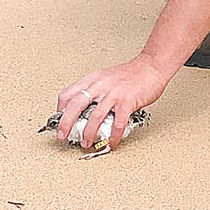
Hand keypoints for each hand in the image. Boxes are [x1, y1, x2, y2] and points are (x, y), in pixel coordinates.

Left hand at [54, 57, 169, 152]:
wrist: (151, 67)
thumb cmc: (130, 74)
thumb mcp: (105, 78)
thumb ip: (94, 91)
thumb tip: (84, 110)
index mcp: (92, 80)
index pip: (67, 93)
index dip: (60, 109)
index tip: (58, 120)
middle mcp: (100, 86)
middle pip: (75, 105)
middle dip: (66, 123)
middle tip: (63, 135)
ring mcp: (113, 94)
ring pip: (94, 116)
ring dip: (88, 133)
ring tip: (86, 142)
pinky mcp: (127, 102)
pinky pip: (117, 123)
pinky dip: (113, 136)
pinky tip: (111, 142)